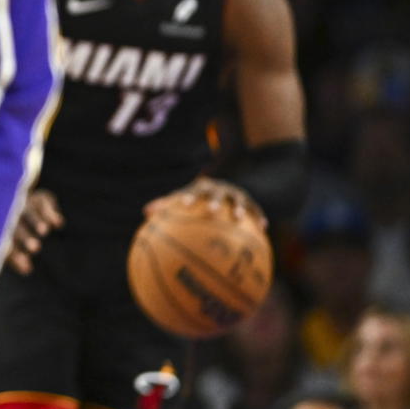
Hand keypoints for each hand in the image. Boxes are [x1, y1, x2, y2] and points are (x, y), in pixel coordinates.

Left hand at [7, 189, 62, 273]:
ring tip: (44, 232)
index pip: (6, 240)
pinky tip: (58, 223)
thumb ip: (15, 258)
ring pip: (29, 211)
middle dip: (25, 237)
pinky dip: (50, 210)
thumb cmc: (9, 232)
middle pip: (17, 224)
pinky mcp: (39, 197)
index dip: (15, 255)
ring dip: (36, 220)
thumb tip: (26, 270)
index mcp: (0, 227)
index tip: (26, 267)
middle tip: (35, 248)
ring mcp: (24, 203)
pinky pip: (44, 199)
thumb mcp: (9, 246)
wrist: (13, 199)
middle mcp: (11, 213)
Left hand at [147, 176, 265, 227]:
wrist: (223, 181)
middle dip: (214, 201)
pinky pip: (256, 209)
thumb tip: (145, 213)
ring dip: (239, 208)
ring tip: (240, 218)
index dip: (188, 197)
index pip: (191, 191)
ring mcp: (234, 194)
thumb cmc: (197, 197)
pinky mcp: (249, 201)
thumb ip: (166, 206)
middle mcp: (218, 189)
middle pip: (216, 194)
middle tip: (212, 212)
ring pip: (238, 199)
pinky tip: (264, 227)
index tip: (183, 205)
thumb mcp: (183, 198)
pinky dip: (259, 216)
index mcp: (199, 188)